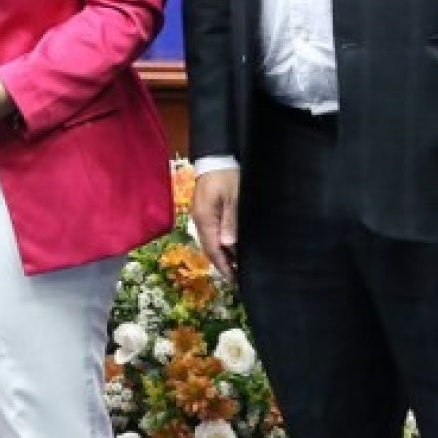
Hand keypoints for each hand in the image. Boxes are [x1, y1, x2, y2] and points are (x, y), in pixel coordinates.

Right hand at [190, 166, 239, 280]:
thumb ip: (230, 221)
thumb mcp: (233, 197)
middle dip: (223, 264)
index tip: (235, 280)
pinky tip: (230, 247)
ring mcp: (200, 216)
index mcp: (205, 219)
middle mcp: (199, 220)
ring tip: (236, 266)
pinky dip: (220, 244)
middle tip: (238, 278)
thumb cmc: (226, 176)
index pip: (213, 249)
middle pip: (210, 248)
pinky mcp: (205, 211)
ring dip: (222, 255)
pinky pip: (211, 233)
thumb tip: (228, 244)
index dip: (224, 266)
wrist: (215, 157)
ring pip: (210, 242)